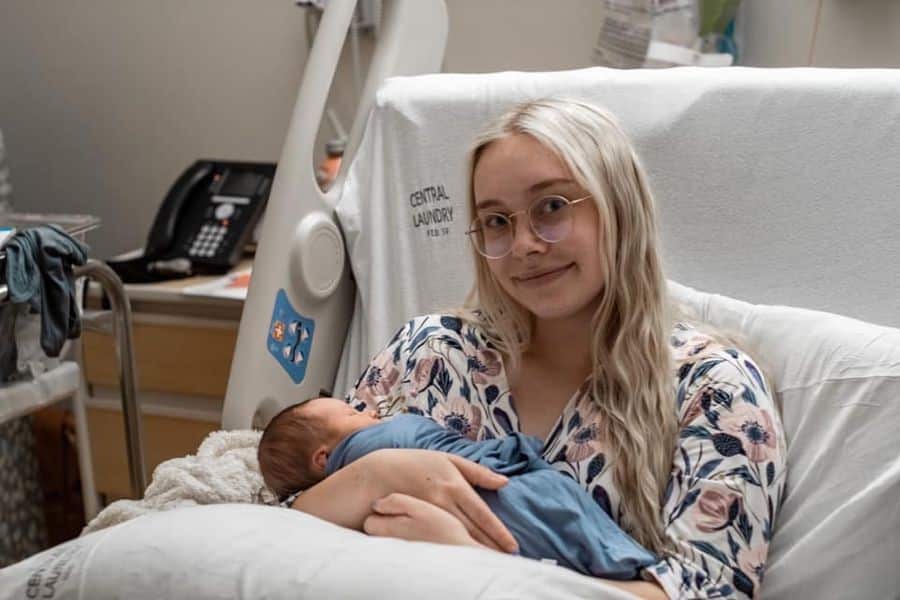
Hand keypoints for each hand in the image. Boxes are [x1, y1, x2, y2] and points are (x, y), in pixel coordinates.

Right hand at [361, 449, 517, 552]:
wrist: (378, 472)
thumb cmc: (417, 462)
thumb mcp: (448, 459)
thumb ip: (477, 472)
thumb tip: (505, 482)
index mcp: (454, 485)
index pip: (482, 514)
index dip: (498, 532)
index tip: (512, 546)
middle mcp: (443, 501)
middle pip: (472, 529)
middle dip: (490, 546)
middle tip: (506, 560)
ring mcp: (427, 514)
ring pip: (456, 537)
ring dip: (473, 550)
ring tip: (490, 561)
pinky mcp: (415, 524)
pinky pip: (437, 540)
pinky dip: (452, 550)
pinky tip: (462, 558)